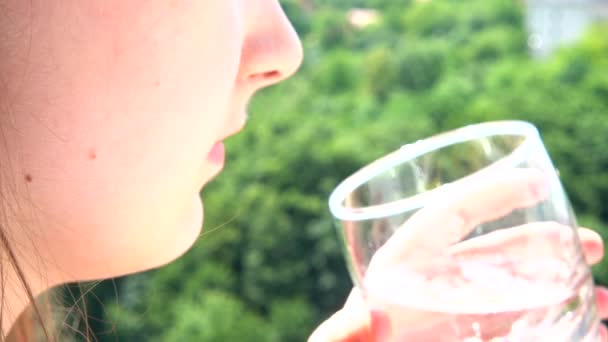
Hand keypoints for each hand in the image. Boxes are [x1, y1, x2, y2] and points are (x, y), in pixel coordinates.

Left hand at [310, 169, 607, 340]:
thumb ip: (341, 335)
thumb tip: (359, 317)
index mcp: (402, 268)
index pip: (447, 215)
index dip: (490, 193)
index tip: (538, 181)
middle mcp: (434, 286)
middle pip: (494, 254)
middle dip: (545, 246)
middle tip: (594, 244)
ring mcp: (458, 316)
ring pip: (519, 295)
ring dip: (566, 291)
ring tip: (606, 298)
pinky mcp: (476, 339)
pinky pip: (522, 331)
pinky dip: (559, 330)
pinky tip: (593, 331)